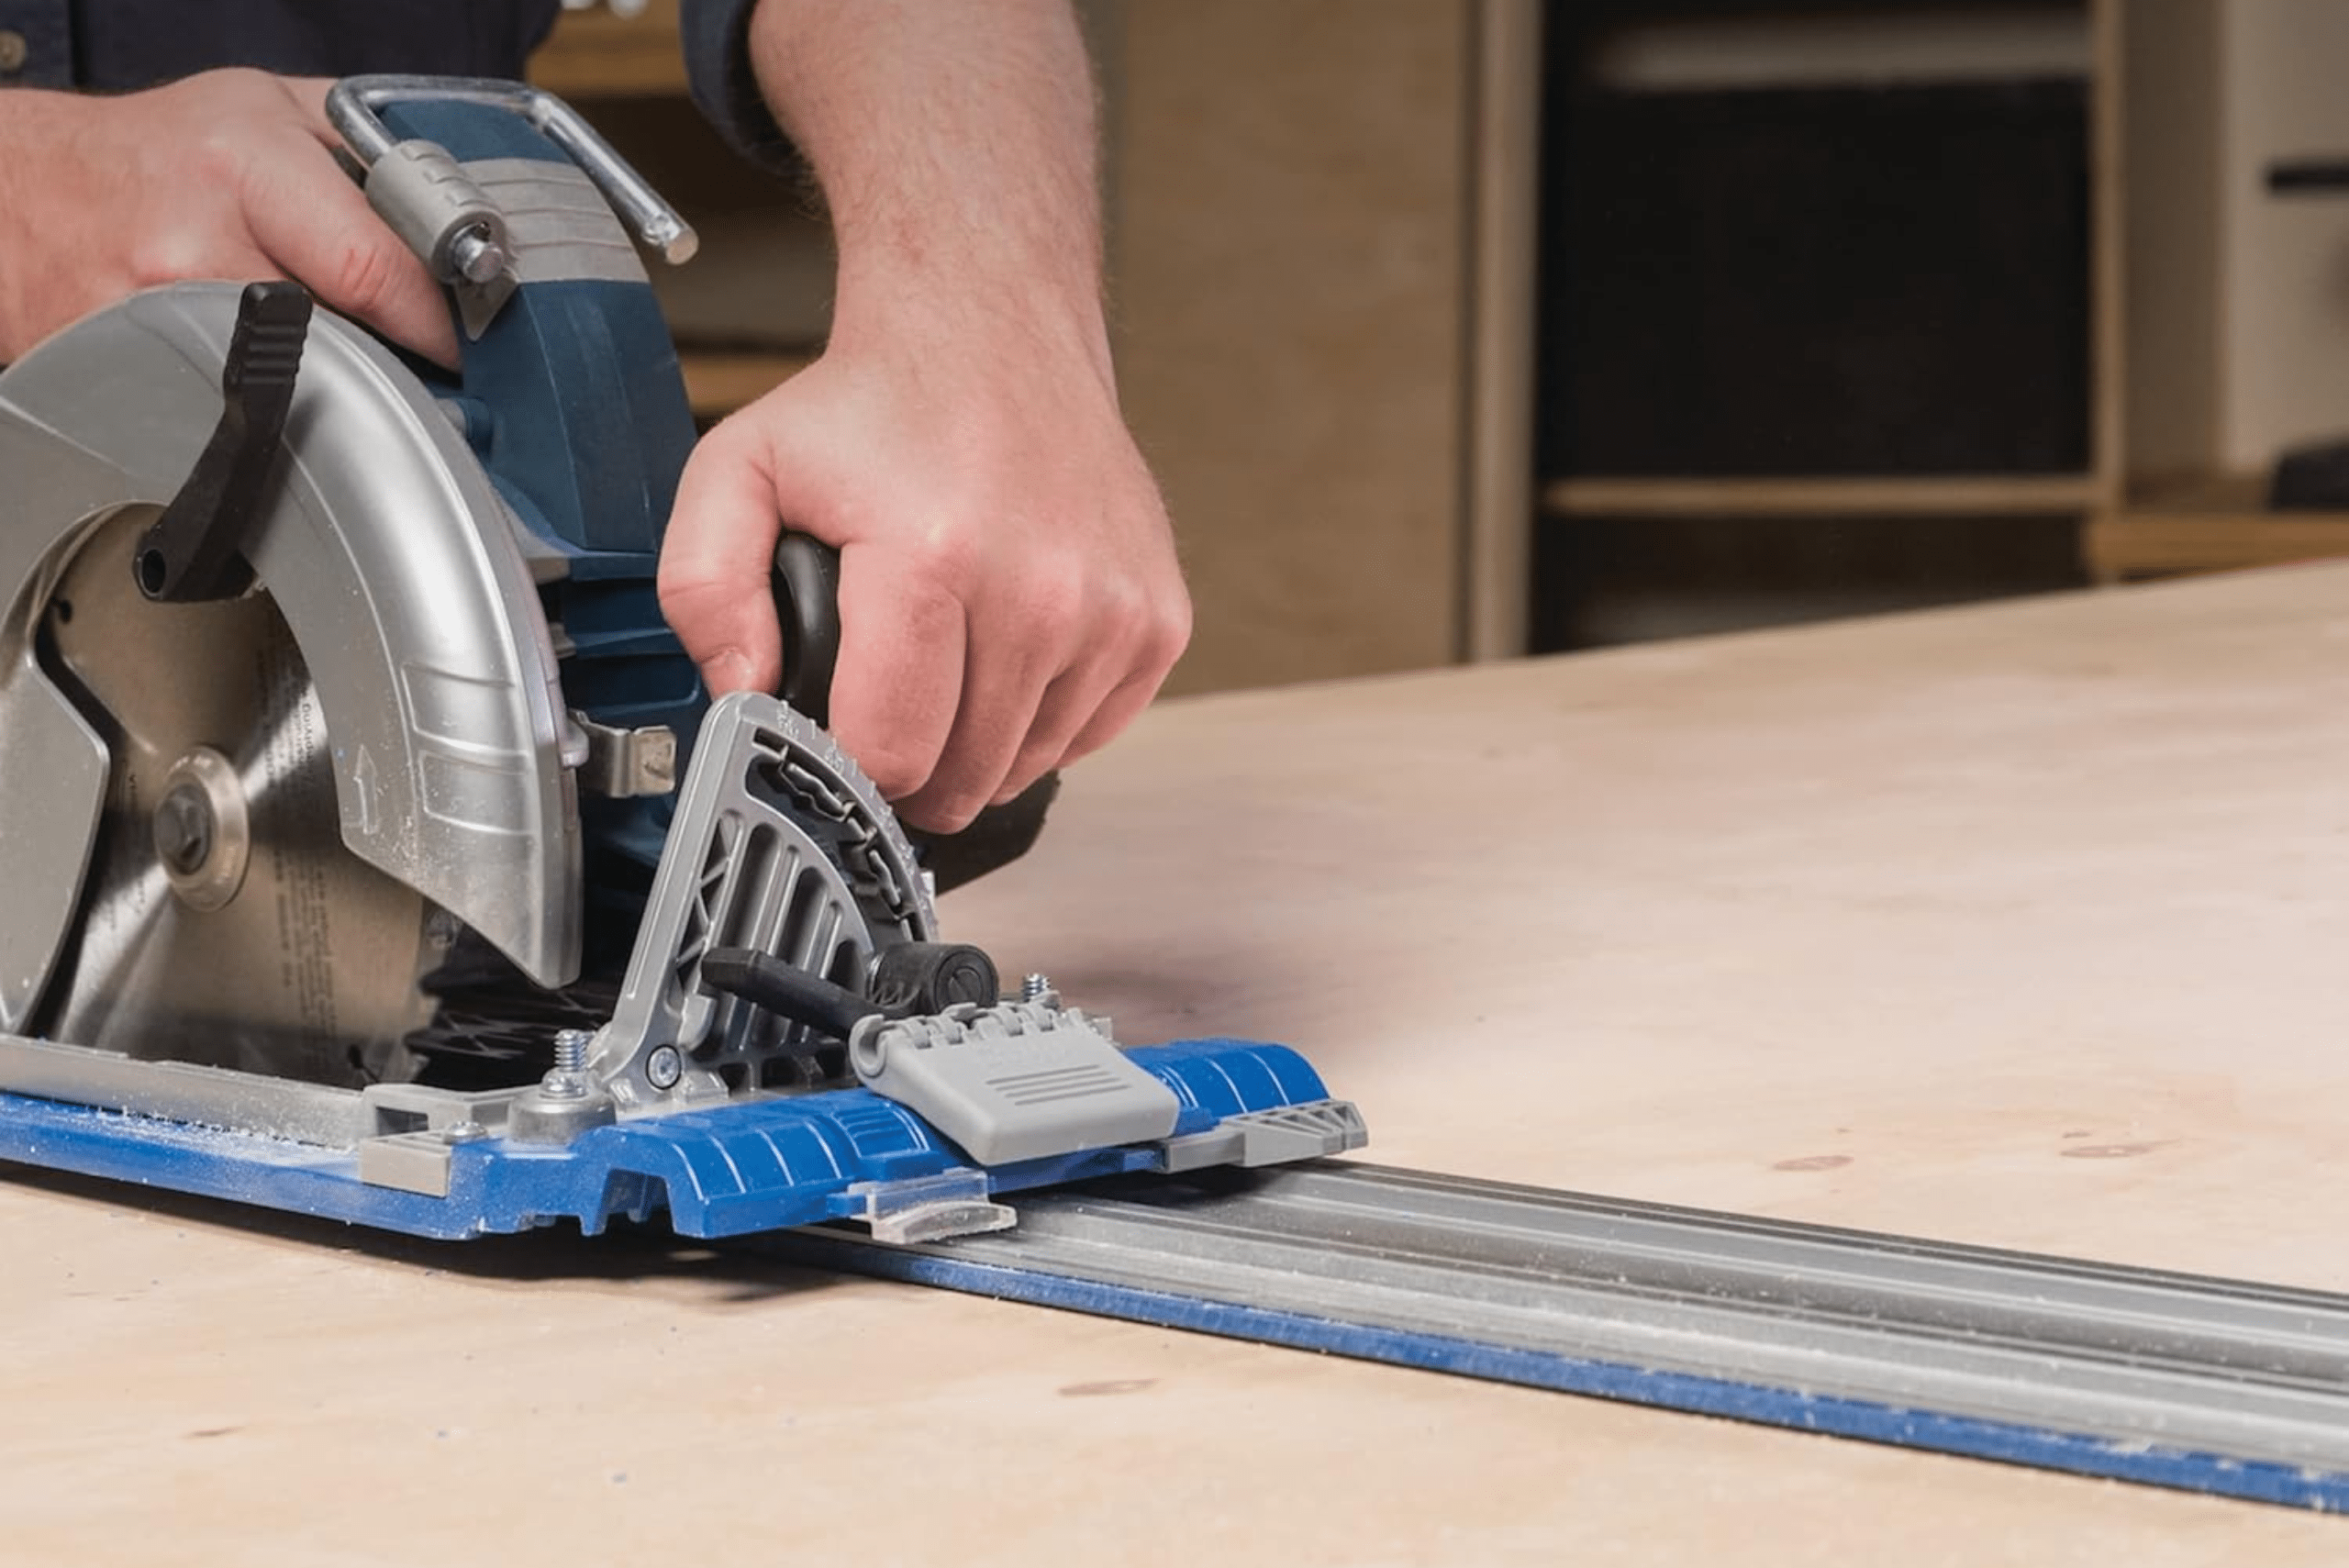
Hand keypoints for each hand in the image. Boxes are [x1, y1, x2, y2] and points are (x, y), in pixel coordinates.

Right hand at [0, 70, 453, 364]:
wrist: (20, 191)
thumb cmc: (150, 149)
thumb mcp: (260, 107)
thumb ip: (362, 140)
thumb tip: (460, 189)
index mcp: (241, 166)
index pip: (375, 267)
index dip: (440, 319)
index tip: (476, 344)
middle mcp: (197, 244)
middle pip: (345, 340)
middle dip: (397, 358)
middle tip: (427, 365)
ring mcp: (159, 317)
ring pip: (298, 385)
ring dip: (340, 385)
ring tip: (344, 360)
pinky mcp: (132, 371)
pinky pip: (238, 410)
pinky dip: (274, 403)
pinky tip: (275, 376)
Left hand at [657, 307, 1190, 834]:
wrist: (994, 331)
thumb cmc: (874, 407)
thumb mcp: (739, 469)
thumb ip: (703, 589)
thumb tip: (745, 693)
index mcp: (933, 558)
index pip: (893, 752)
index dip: (847, 761)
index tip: (835, 725)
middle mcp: (1042, 591)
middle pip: (963, 777)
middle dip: (910, 760)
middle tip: (883, 692)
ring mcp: (1113, 611)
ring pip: (1026, 767)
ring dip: (977, 741)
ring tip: (947, 655)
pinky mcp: (1158, 622)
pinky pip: (1086, 734)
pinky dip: (1040, 717)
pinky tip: (1007, 647)